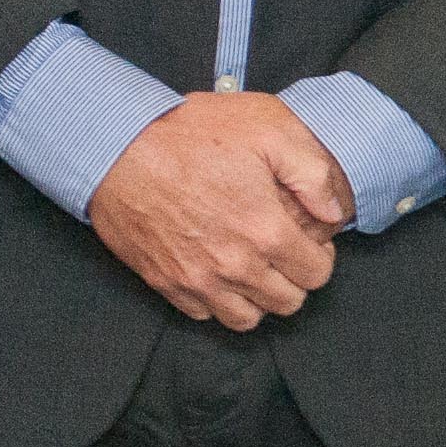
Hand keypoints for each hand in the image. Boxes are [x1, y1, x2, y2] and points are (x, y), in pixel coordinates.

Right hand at [88, 92, 349, 330]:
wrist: (112, 144)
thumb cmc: (185, 133)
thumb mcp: (265, 127)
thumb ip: (312, 171)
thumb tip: (333, 211)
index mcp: (266, 231)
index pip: (317, 274)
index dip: (318, 255)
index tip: (305, 239)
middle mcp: (235, 264)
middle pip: (287, 303)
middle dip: (291, 279)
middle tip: (278, 252)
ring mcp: (196, 277)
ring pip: (246, 318)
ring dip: (255, 298)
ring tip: (248, 269)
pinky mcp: (163, 280)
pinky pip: (202, 313)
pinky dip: (213, 300)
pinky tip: (212, 270)